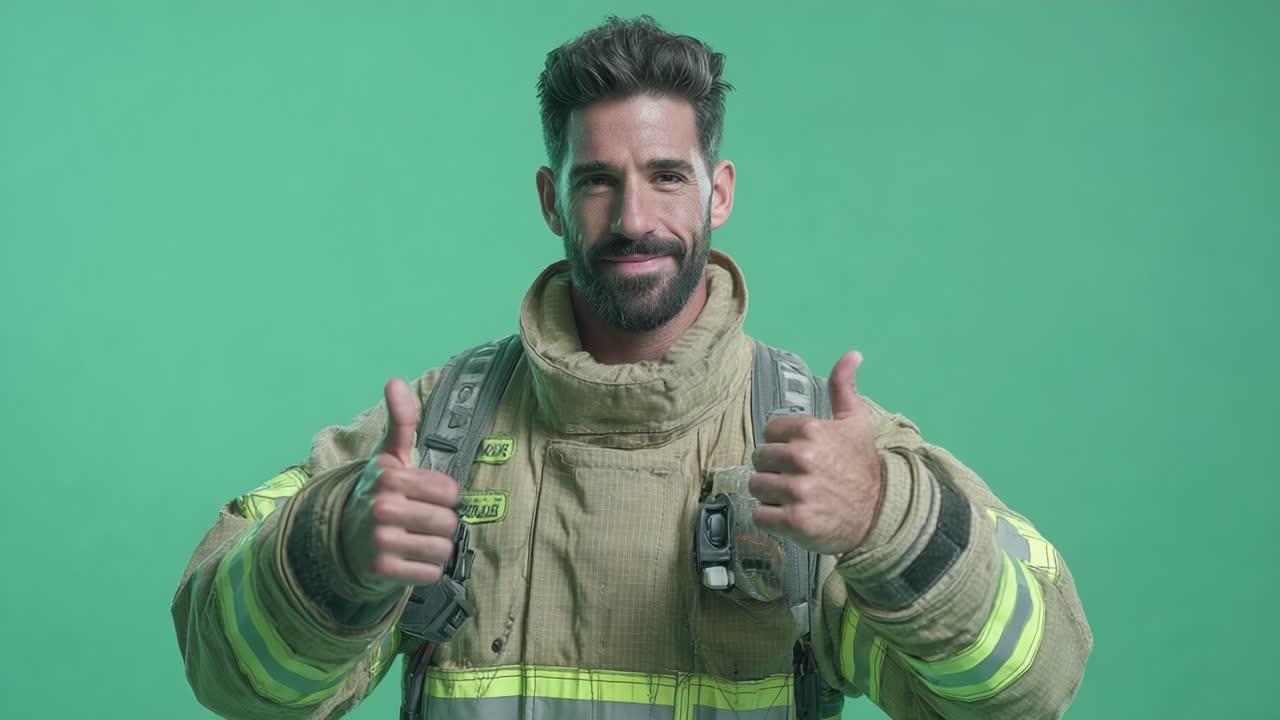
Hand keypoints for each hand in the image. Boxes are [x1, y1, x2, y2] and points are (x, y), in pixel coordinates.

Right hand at [342, 378, 461, 589]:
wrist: (346, 538)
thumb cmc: (380, 492)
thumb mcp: (390, 456)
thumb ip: (401, 421)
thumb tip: (394, 380)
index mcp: (389, 477)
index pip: (451, 491)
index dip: (445, 495)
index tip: (425, 495)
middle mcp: (381, 508)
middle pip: (449, 522)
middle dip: (441, 523)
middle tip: (420, 521)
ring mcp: (379, 541)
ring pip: (443, 549)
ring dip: (435, 547)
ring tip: (413, 539)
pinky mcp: (382, 571)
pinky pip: (430, 573)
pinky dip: (425, 569)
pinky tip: (407, 558)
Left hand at [749, 351, 882, 555]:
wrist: (880, 513)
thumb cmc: (862, 465)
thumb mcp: (856, 422)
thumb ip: (843, 387)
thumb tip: (852, 354)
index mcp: (811, 431)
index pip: (768, 432)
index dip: (780, 444)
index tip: (797, 455)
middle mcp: (802, 458)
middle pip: (759, 459)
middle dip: (772, 469)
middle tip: (795, 478)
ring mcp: (798, 491)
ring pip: (756, 486)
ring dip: (770, 494)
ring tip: (793, 496)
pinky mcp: (795, 521)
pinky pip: (759, 515)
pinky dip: (770, 518)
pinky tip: (790, 515)